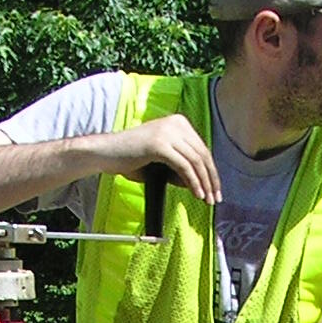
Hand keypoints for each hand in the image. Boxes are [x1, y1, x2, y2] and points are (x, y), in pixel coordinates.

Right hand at [93, 114, 220, 204]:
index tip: (215, 189)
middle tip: (215, 198)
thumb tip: (199, 184)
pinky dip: (193, 183)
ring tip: (207, 199)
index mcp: (178, 123)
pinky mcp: (160, 144)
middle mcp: (176, 123)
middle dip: (211, 179)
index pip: (202, 149)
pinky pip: (184, 167)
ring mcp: (168, 132)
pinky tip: (196, 194)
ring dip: (204, 183)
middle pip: (203, 154)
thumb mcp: (162, 160)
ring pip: (196, 161)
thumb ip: (180, 167)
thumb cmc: (130, 158)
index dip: (211, 171)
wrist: (106, 153)